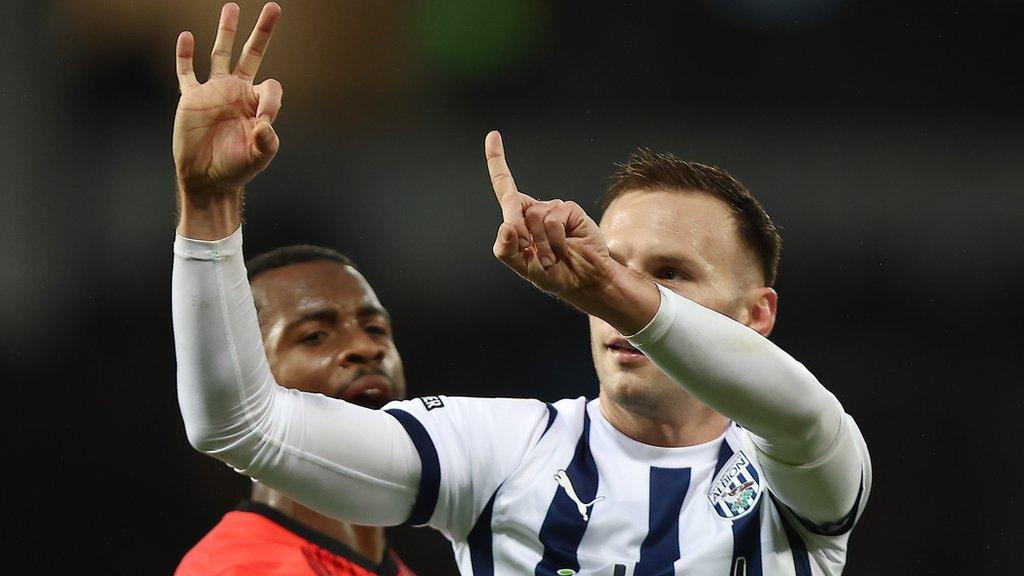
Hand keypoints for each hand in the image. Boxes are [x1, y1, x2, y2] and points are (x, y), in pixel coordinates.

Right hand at [173, 3, 282, 196]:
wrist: (207, 179)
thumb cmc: (236, 169)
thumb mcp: (258, 159)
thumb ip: (266, 143)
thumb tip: (265, 125)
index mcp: (257, 104)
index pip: (270, 86)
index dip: (270, 99)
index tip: (263, 123)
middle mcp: (238, 92)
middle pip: (252, 54)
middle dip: (263, 32)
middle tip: (274, 7)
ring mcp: (214, 92)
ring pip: (221, 53)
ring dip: (227, 31)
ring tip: (232, 7)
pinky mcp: (191, 98)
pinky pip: (187, 72)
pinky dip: (184, 55)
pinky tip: (186, 37)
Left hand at [485, 131, 615, 302]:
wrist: (584, 280)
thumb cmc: (552, 274)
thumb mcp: (522, 266)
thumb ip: (506, 249)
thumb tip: (506, 226)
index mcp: (519, 220)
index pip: (505, 187)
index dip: (497, 161)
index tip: (493, 135)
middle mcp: (535, 209)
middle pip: (513, 204)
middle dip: (519, 230)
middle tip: (534, 253)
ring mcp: (553, 208)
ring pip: (533, 216)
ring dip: (542, 243)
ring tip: (554, 256)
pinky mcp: (570, 209)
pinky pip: (552, 220)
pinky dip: (555, 240)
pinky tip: (565, 248)